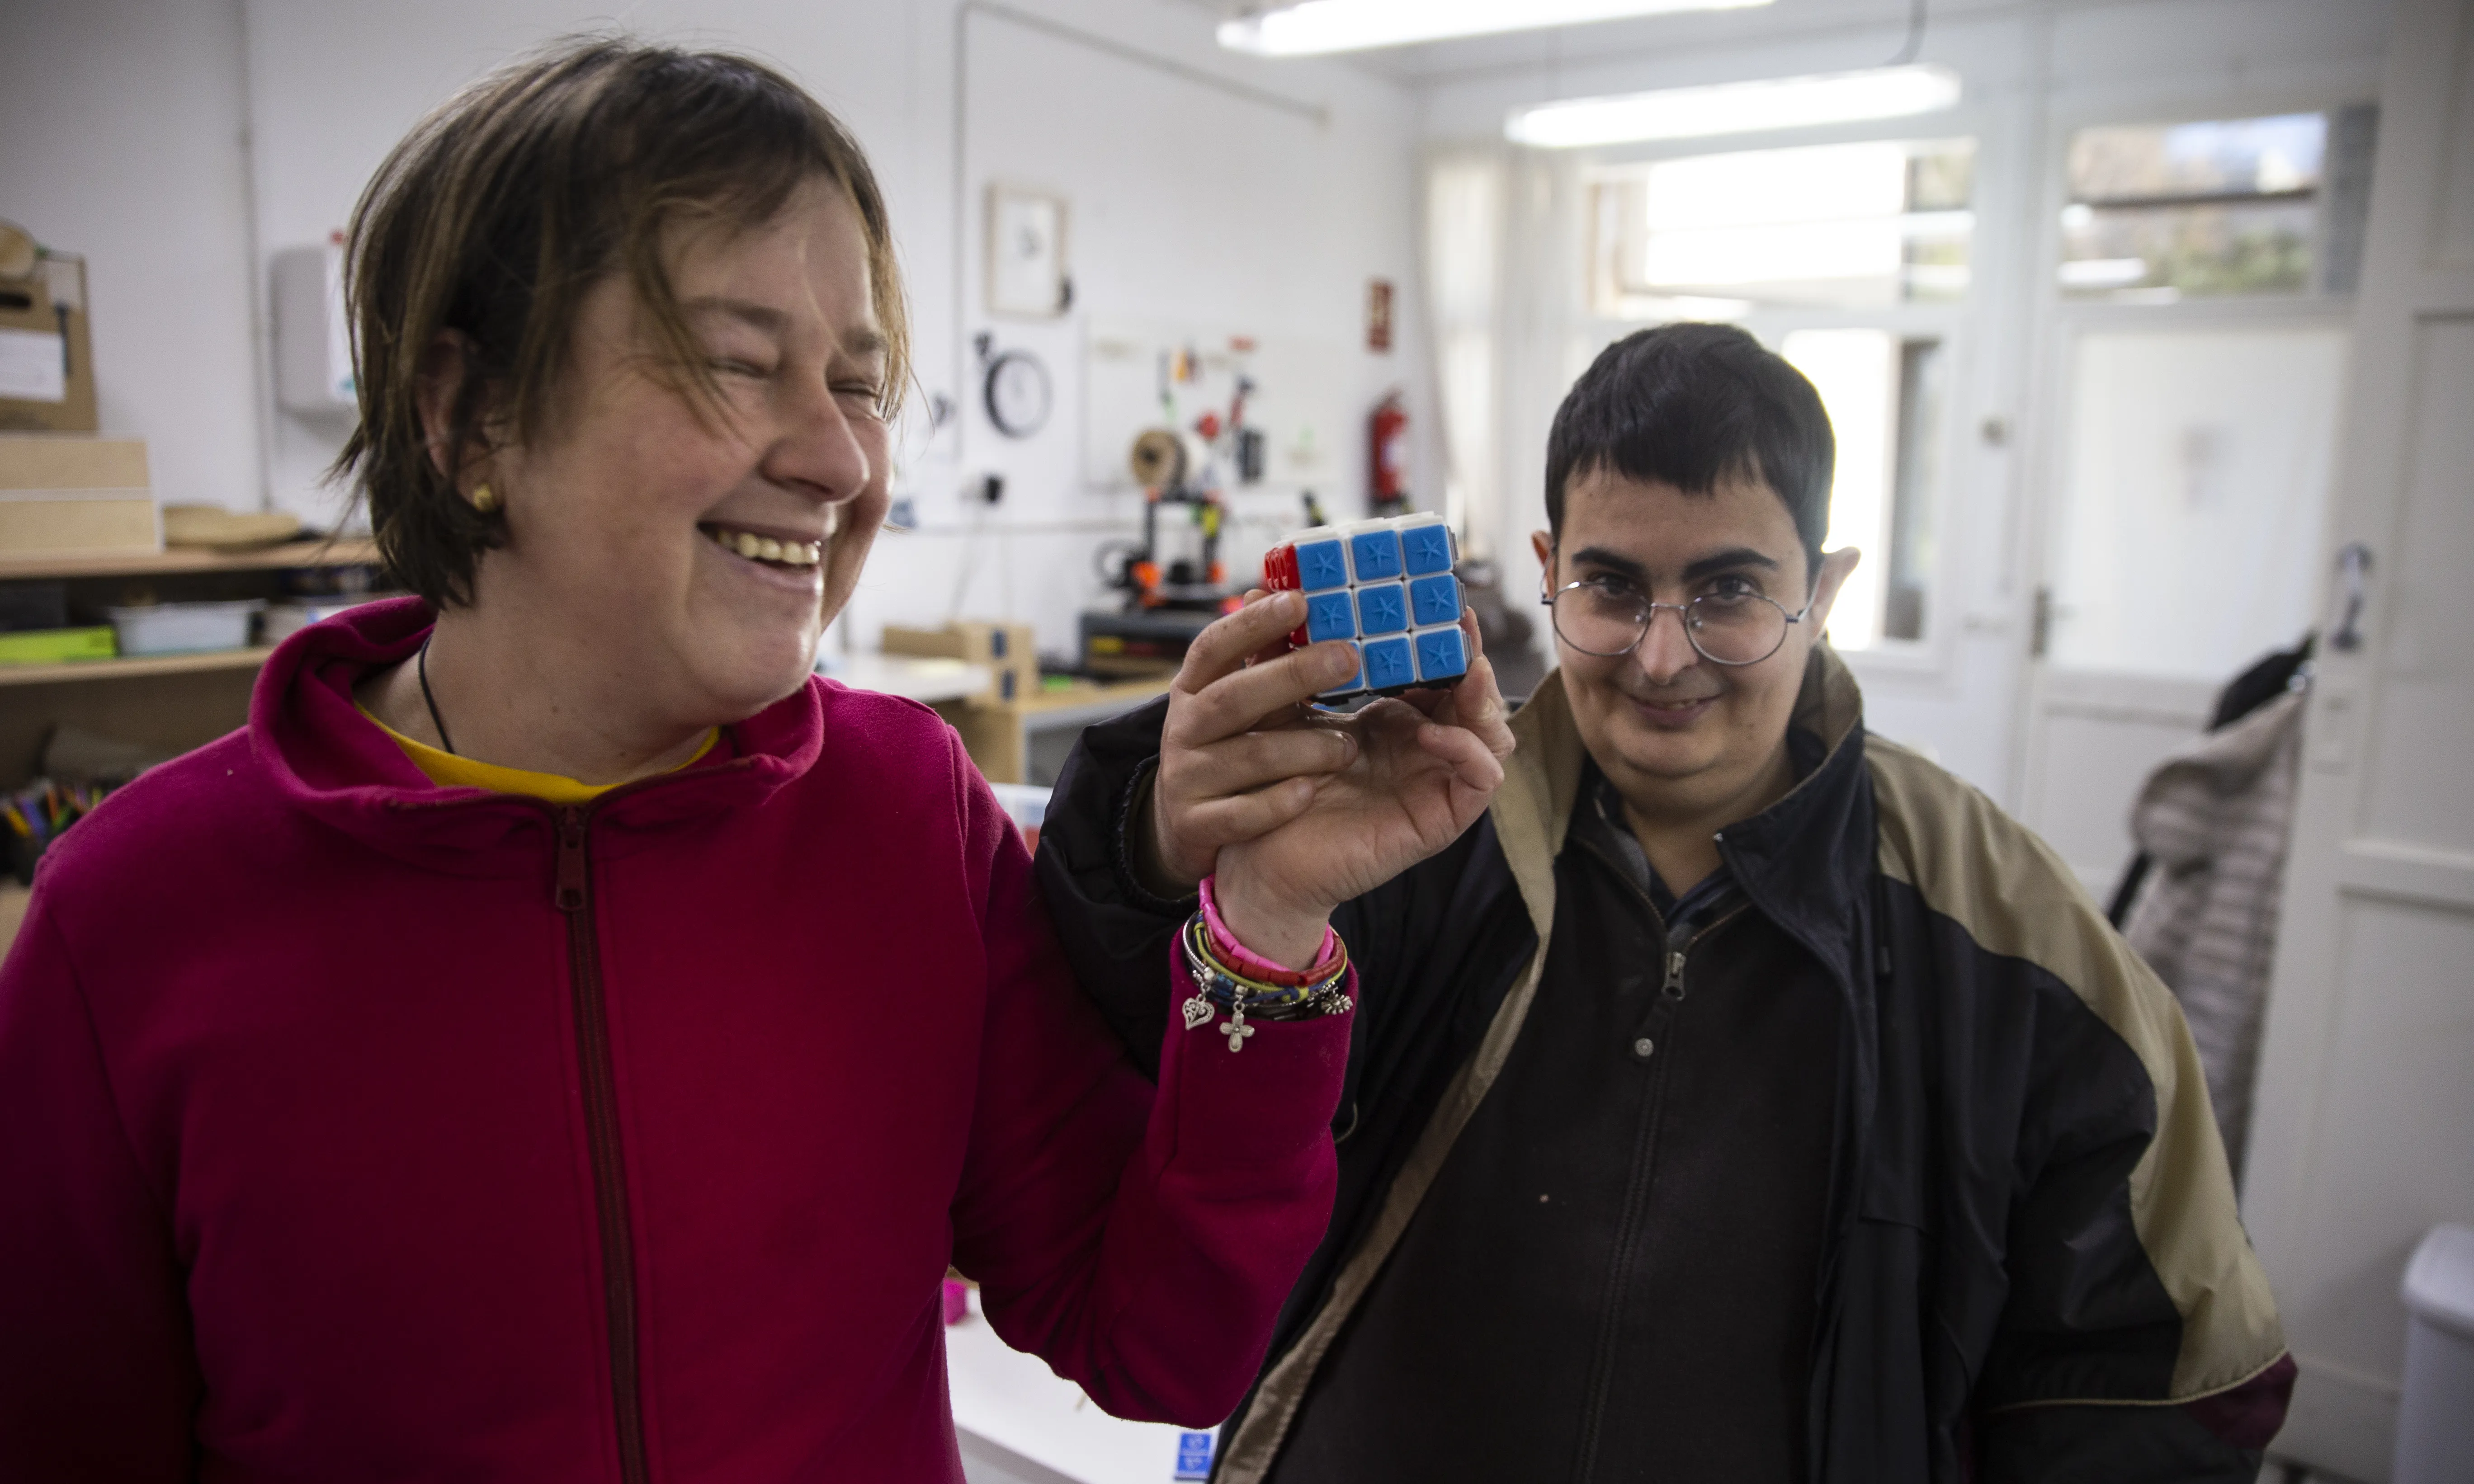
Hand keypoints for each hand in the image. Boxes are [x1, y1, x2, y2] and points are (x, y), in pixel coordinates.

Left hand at [1142, 589, 1515, 966]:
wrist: (1260, 858)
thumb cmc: (1275, 789)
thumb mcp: (1284, 715)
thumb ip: (1287, 662)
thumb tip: (1260, 588)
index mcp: (1395, 719)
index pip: (1438, 671)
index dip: (1441, 636)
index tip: (1432, 598)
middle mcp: (1424, 747)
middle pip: (1475, 696)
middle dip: (1472, 657)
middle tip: (1460, 624)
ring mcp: (1436, 782)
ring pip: (1493, 734)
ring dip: (1483, 699)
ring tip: (1465, 672)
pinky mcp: (1440, 818)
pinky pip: (1480, 780)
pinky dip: (1467, 752)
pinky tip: (1432, 735)